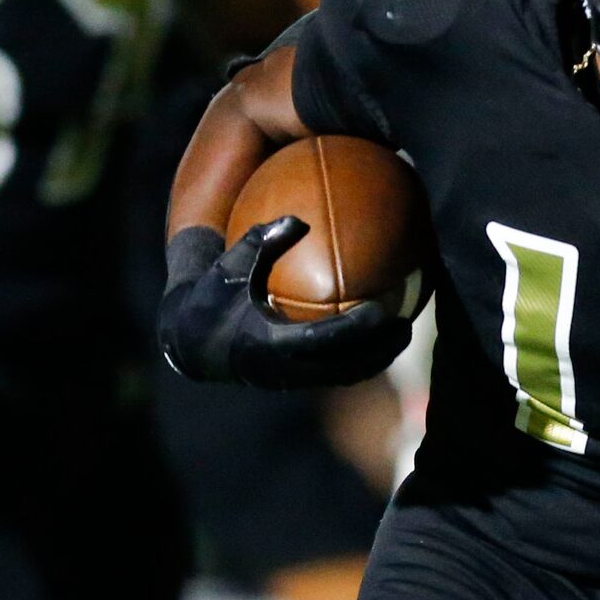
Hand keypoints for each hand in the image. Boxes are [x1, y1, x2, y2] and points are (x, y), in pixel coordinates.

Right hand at [159, 217, 411, 389]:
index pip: (322, 340)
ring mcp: (293, 380)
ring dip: (378, 358)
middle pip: (345, 367)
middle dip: (379, 350)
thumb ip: (258, 242)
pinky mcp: (297, 381)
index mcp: (268, 344)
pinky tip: (380, 335)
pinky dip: (363, 357)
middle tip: (406, 324)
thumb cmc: (212, 298)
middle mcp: (284, 369)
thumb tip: (296, 218)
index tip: (381, 309)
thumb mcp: (227, 268)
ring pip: (346, 375)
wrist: (193, 343)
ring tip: (403, 332)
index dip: (356, 328)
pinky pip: (338, 373)